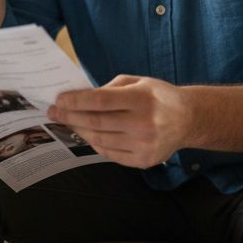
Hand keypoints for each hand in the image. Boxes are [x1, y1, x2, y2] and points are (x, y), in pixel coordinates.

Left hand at [48, 75, 195, 168]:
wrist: (188, 120)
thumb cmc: (159, 97)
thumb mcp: (138, 82)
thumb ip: (109, 89)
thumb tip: (78, 98)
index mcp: (143, 99)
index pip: (100, 101)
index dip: (75, 101)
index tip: (58, 100)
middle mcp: (144, 124)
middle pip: (96, 122)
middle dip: (70, 116)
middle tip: (54, 112)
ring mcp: (144, 145)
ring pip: (99, 139)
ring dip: (79, 130)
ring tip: (69, 122)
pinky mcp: (143, 160)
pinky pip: (109, 153)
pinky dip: (95, 143)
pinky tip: (87, 134)